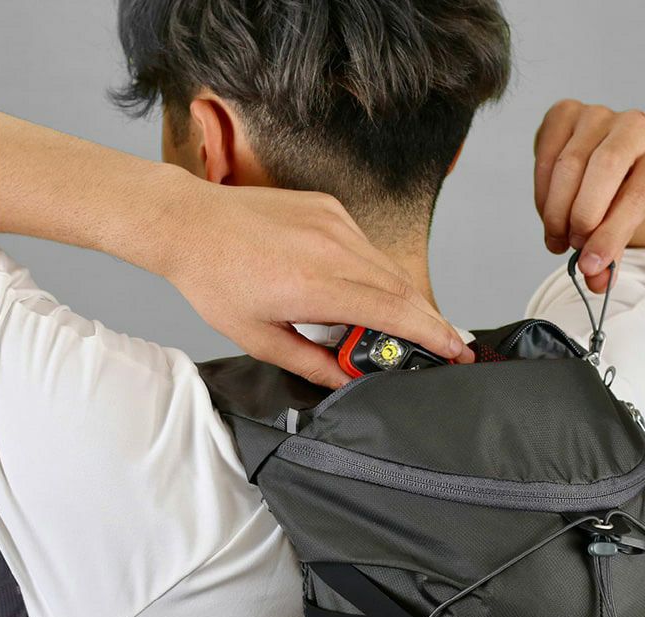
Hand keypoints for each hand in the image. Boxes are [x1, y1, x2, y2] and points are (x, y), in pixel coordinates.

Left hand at [160, 176, 472, 387]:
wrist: (189, 222)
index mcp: (314, 286)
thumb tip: (347, 381)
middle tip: (447, 345)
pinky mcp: (328, 208)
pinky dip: (377, 271)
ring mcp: (332, 222)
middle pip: (401, 289)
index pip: (392, 312)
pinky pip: (367, 246)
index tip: (454, 350)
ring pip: (387, 266)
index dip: (430, 333)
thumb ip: (310, 363)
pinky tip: (369, 290)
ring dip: (405, 298)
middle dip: (429, 320)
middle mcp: (332, 249)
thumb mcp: (258, 337)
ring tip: (412, 325)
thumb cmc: (215, 280)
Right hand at [533, 100, 644, 292]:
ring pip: (568, 164)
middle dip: (581, 215)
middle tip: (572, 246)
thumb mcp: (627, 229)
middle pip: (603, 168)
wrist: (615, 169)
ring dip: (555, 211)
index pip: (638, 195)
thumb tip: (596, 283)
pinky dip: (541, 192)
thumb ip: (611, 257)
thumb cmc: (623, 203)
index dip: (611, 234)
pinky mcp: (565, 113)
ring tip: (557, 239)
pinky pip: (545, 154)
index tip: (590, 266)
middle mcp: (636, 126)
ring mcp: (598, 115)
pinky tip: (548, 211)